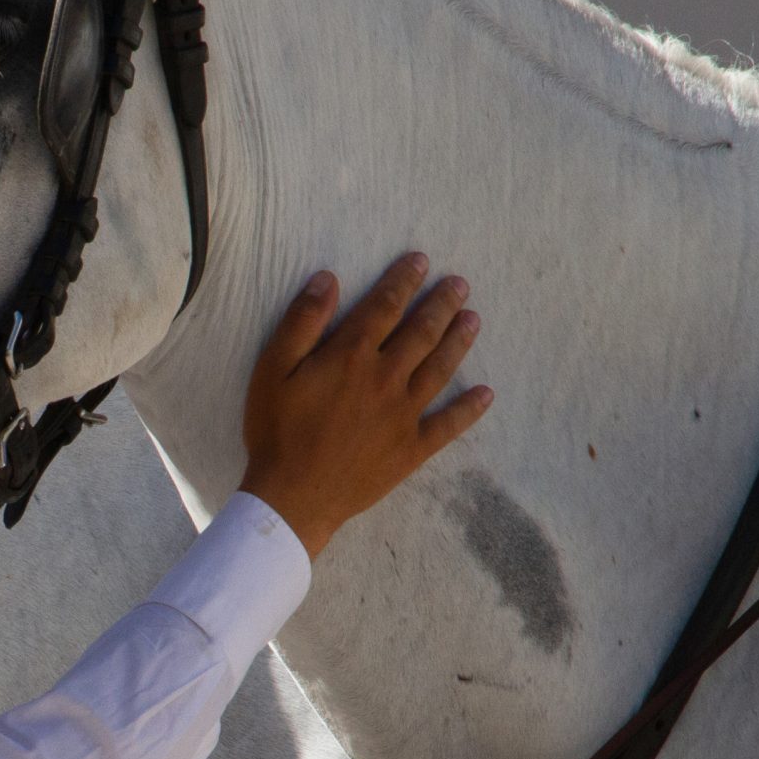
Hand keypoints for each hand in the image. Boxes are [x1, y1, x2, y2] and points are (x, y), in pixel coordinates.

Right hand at [237, 254, 490, 557]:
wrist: (294, 497)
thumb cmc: (276, 431)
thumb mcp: (272, 370)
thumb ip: (302, 322)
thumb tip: (328, 279)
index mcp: (352, 356)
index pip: (385, 307)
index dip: (403, 280)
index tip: (420, 261)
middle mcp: (386, 379)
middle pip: (421, 332)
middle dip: (442, 304)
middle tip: (460, 285)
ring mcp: (404, 415)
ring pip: (440, 369)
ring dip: (459, 342)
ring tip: (474, 320)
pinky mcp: (411, 449)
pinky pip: (448, 425)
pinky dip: (469, 409)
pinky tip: (486, 394)